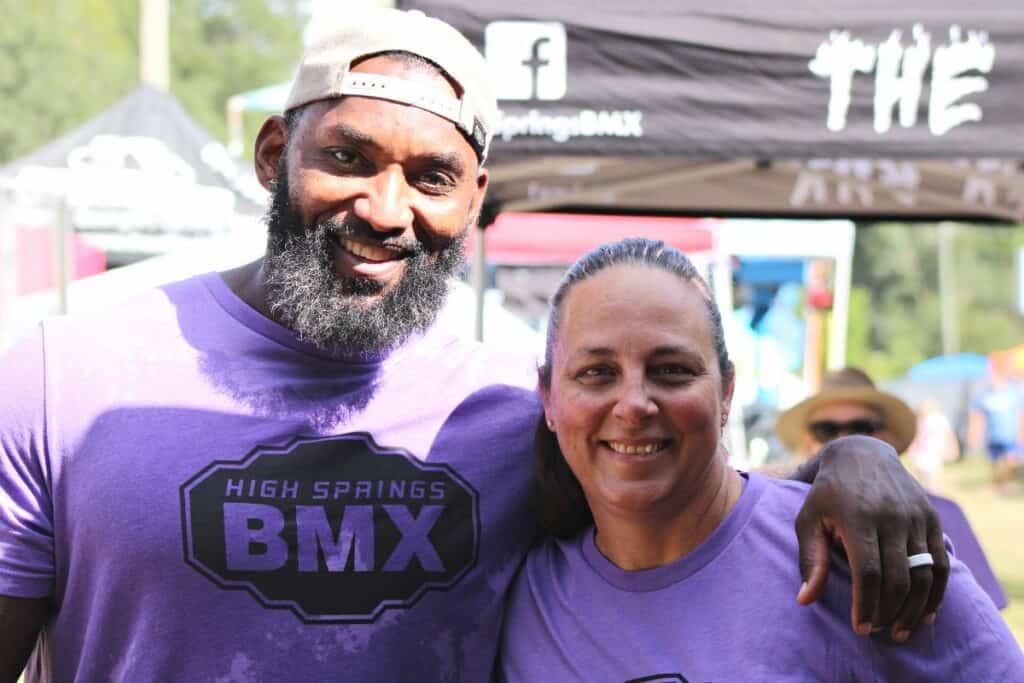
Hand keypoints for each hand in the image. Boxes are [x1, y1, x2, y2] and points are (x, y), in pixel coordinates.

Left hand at [792, 435, 948, 640]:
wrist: (861, 454)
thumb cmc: (827, 493)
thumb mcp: (808, 519)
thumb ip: (809, 559)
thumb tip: (804, 600)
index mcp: (857, 516)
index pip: (868, 571)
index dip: (866, 604)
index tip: (860, 628)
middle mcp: (891, 516)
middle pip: (898, 577)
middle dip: (889, 612)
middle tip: (878, 632)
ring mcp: (915, 516)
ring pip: (924, 573)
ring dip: (915, 608)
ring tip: (900, 630)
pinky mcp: (931, 518)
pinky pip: (941, 562)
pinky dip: (937, 592)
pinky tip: (926, 613)